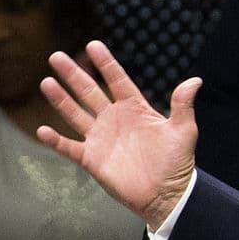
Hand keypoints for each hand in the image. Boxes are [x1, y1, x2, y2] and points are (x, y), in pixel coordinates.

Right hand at [36, 40, 201, 228]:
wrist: (167, 194)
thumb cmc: (177, 162)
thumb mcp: (183, 130)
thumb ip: (183, 105)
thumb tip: (196, 80)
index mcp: (135, 108)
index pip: (117, 80)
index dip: (106, 63)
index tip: (93, 44)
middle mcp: (114, 119)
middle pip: (90, 92)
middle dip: (74, 75)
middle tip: (56, 57)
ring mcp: (101, 138)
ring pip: (76, 114)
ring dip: (61, 100)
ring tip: (46, 82)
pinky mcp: (92, 159)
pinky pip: (69, 147)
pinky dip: (55, 140)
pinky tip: (42, 129)